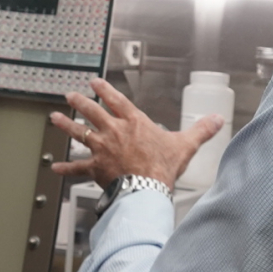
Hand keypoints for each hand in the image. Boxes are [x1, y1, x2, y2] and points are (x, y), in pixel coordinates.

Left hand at [50, 78, 224, 188]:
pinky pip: (76, 168)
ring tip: (55, 117)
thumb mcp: (185, 145)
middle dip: (80, 102)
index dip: (105, 89)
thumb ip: (201, 130)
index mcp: (134, 123)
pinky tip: (54, 167)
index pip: (116, 100)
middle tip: (71, 95)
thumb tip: (218, 120)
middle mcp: (114, 131)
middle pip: (93, 111)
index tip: (95, 82)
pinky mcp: (95, 168)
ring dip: (66, 125)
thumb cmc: (163, 167)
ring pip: (79, 133)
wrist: (147, 188)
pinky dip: (65, 168)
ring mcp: (102, 149)